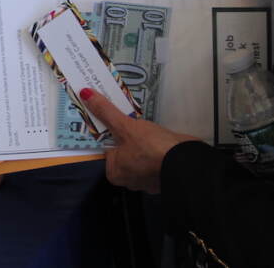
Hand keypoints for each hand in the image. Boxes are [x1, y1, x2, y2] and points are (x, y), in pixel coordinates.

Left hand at [80, 88, 197, 193]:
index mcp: (115, 172)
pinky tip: (155, 134)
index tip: (109, 116)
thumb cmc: (152, 148)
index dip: (107, 130)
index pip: (105, 147)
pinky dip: (154, 144)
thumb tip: (85, 95)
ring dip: (140, 138)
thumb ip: (105, 111)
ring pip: (138, 151)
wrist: (188, 161)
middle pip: (122, 149)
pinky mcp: (163, 171)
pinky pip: (153, 154)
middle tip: (124, 115)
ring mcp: (148, 177)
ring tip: (139, 122)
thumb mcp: (125, 125)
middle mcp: (129, 179)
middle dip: (124, 134)